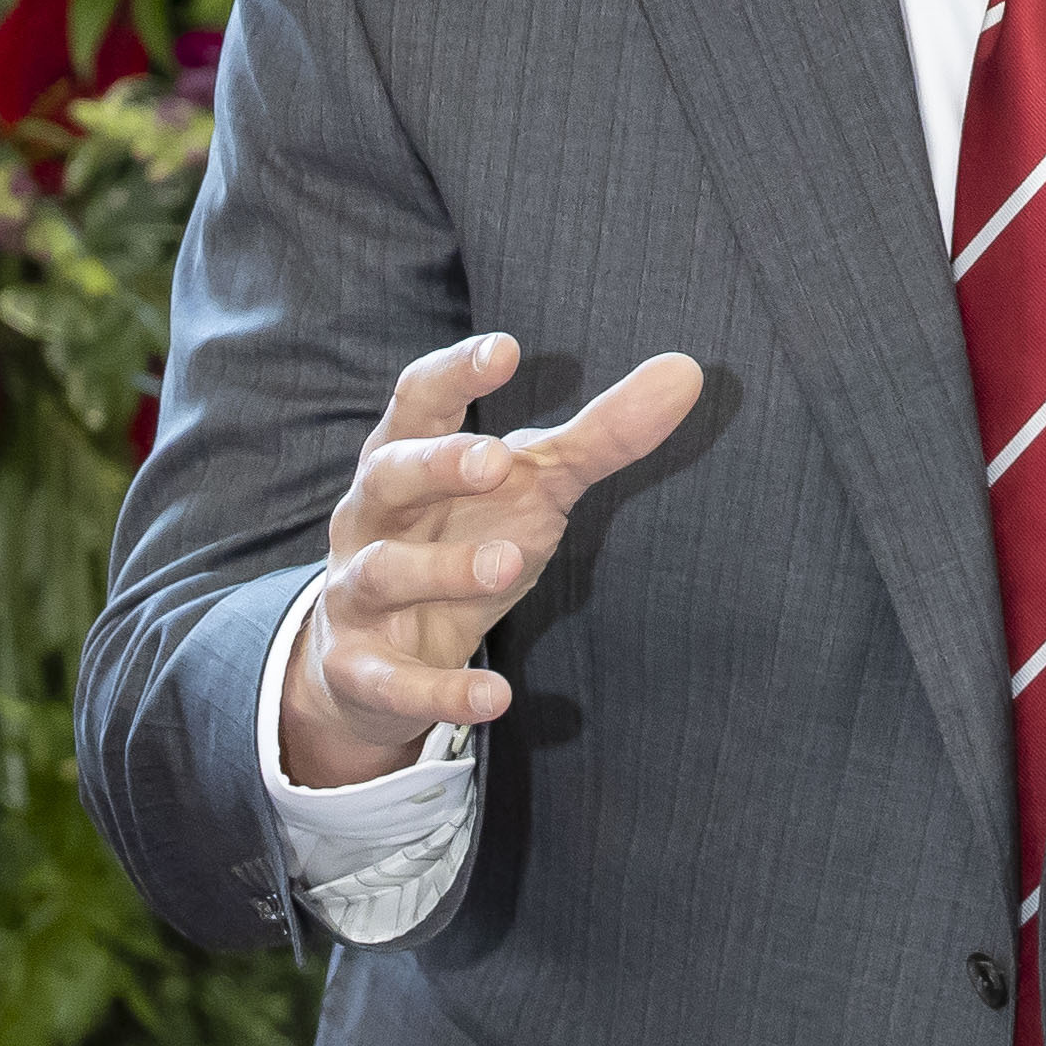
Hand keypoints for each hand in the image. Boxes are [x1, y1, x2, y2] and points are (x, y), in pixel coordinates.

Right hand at [279, 333, 702, 789]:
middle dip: (434, 465)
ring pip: (382, 572)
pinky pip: (391, 680)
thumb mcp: (532, 486)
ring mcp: (358, 592)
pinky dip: (438, 691)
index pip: (419, 401)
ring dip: (441, 569)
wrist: (375, 658)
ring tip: (507, 565)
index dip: (455, 373)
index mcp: (409, 458)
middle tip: (495, 462)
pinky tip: (494, 697)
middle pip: (385, 475)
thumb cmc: (461, 539)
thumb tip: (687, 370)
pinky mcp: (359, 668)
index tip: (505, 349)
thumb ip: (601, 434)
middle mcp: (372, 518)